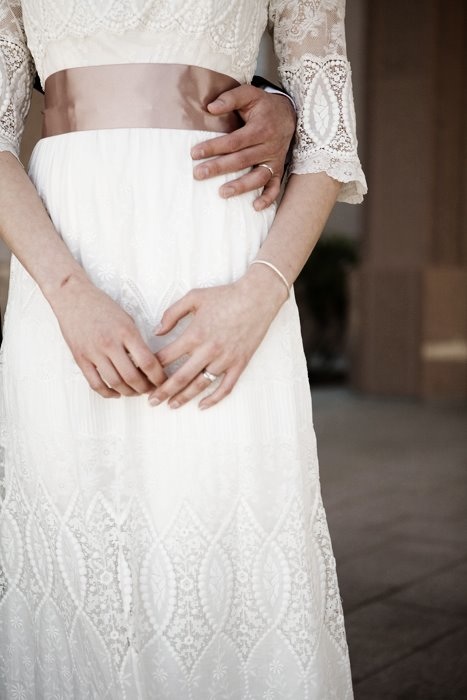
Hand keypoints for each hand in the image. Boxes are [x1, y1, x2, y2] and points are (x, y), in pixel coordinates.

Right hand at [49, 274, 165, 397]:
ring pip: (115, 383)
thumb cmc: (102, 306)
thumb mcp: (127, 319)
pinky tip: (116, 393)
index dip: (158, 377)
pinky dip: (107, 393)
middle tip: (151, 389)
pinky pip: (95, 383)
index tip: (164, 382)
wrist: (73, 297)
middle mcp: (110, 343)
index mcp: (126, 332)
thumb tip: (149, 362)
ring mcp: (93, 352)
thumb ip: (136, 341)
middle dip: (145, 388)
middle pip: (132, 377)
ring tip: (136, 392)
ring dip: (128, 392)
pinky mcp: (80, 358)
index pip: (148, 362)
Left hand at [147, 265, 287, 409]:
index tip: (143, 374)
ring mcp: (224, 359)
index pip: (166, 357)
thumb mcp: (194, 297)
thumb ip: (172, 313)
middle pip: (180, 377)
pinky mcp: (239, 364)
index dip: (151, 367)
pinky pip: (225, 387)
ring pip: (200, 385)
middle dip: (163, 391)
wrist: (257, 298)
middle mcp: (208, 350)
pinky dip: (213, 399)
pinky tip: (202, 405)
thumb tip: (157, 331)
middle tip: (151, 401)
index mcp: (194, 334)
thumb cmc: (225, 295)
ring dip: (184, 397)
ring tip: (171, 405)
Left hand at [191, 85, 295, 210]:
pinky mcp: (278, 169)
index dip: (214, 147)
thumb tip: (210, 108)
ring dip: (241, 187)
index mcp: (260, 128)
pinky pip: (275, 187)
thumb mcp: (250, 94)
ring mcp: (274, 160)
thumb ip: (230, 98)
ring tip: (222, 193)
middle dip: (219, 168)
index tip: (194, 153)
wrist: (290, 114)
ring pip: (258, 177)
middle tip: (198, 174)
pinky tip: (255, 207)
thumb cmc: (263, 106)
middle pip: (242, 160)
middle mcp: (268, 146)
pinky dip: (267, 198)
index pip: (234, 141)